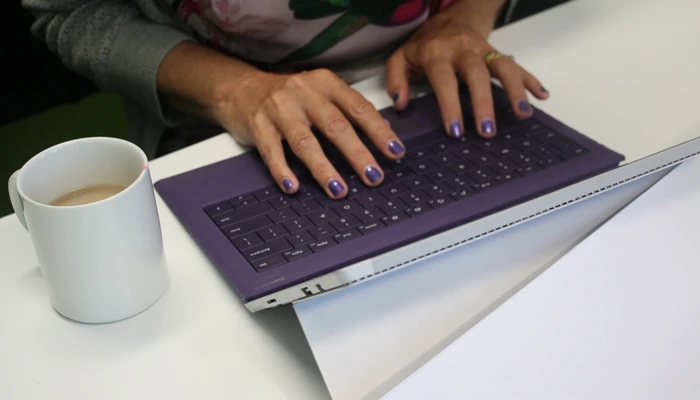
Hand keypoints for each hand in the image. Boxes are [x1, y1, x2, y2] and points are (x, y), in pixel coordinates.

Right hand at [214, 69, 405, 197]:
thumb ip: (349, 111)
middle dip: (357, 153)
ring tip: (339, 191)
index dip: (379, 132)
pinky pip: (272, 151)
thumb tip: (384, 133)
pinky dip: (282, 170)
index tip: (396, 153)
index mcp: (325, 83)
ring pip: (305, 142)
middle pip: (334, 126)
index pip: (358, 108)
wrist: (240, 89)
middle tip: (373, 176)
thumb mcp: (322, 94)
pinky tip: (293, 187)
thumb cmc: (290, 97)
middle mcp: (303, 93)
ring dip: (323, 169)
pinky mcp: (257, 125)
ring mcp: (279, 109)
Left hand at [386, 5, 548, 138]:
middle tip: (487, 131)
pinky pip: (516, 65)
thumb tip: (400, 105)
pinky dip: (530, 79)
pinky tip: (542, 96)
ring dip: (515, 89)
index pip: (444, 80)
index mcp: (437, 53)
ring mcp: (483, 49)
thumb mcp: (401, 58)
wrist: (451, 16)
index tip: (456, 131)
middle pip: (477, 74)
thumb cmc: (425, 45)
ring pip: (502, 66)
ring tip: (523, 114)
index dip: (450, 105)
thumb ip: (396, 80)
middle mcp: (463, 49)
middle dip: (484, 103)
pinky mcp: (497, 52)